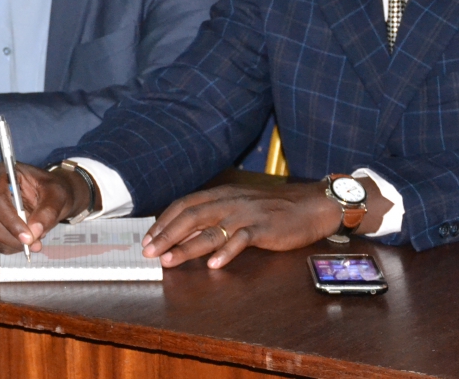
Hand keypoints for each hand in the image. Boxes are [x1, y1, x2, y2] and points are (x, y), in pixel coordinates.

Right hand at [0, 162, 90, 253]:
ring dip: (11, 243)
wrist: (52, 195)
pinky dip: (10, 246)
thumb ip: (48, 211)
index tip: (28, 237)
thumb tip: (34, 232)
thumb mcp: (57, 195)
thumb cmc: (53, 189)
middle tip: (34, 245)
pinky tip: (26, 244)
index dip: (10, 220)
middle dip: (11, 235)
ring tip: (35, 244)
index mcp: (3, 173)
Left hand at [140, 180, 385, 268]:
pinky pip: (241, 239)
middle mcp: (228, 202)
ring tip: (170, 261)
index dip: (163, 221)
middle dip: (166, 235)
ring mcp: (245, 214)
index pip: (183, 205)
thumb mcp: (238, 206)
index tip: (148, 238)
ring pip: (210, 230)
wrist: (310, 205)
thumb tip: (185, 232)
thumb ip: (215, 216)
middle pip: (190, 217)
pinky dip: (226, 252)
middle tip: (149, 252)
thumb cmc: (272, 208)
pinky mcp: (264, 227)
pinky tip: (214, 265)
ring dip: (187, 247)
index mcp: (220, 195)